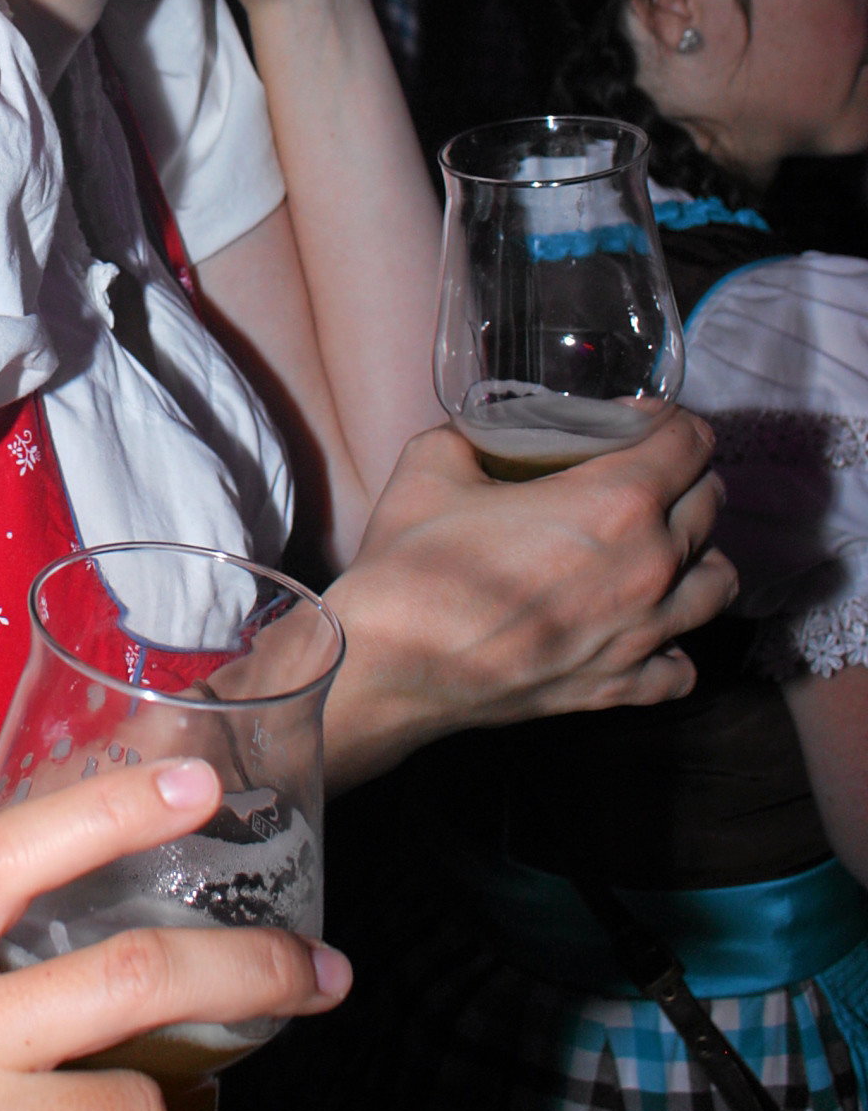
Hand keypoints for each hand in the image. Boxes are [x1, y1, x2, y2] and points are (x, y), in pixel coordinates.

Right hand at [322, 413, 735, 789]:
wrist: (391, 663)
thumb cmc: (415, 560)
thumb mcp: (436, 460)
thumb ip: (479, 433)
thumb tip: (489, 430)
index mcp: (616, 500)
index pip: (691, 442)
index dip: (671, 422)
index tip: (645, 422)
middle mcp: (650, 565)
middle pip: (711, 505)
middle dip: (685, 478)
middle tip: (644, 475)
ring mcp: (644, 634)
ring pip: (719, 584)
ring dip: (696, 557)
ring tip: (660, 549)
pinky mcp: (621, 687)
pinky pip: (683, 666)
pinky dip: (672, 645)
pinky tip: (640, 629)